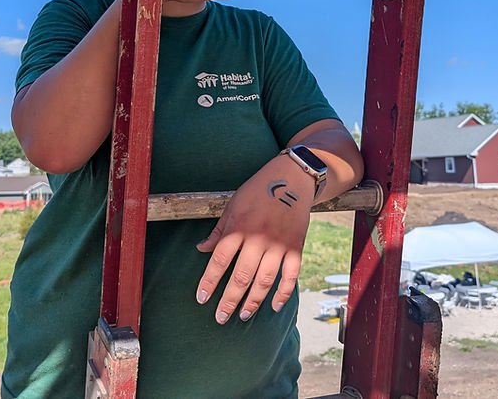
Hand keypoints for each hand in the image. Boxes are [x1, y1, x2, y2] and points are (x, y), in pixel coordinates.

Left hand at [195, 155, 313, 322]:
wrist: (291, 178)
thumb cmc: (258, 190)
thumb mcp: (233, 205)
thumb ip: (219, 230)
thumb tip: (201, 249)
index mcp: (238, 227)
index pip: (219, 261)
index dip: (209, 282)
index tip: (201, 299)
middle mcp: (258, 239)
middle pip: (241, 277)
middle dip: (229, 300)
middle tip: (220, 317)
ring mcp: (279, 245)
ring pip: (264, 281)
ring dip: (253, 302)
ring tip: (243, 315)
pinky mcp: (296, 248)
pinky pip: (290, 276)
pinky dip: (283, 293)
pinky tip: (275, 306)